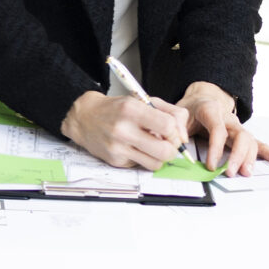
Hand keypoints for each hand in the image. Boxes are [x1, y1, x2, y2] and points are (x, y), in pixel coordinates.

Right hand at [62, 90, 189, 170]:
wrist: (85, 117)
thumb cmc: (117, 109)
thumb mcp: (144, 101)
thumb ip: (171, 113)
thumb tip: (184, 136)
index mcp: (132, 109)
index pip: (168, 126)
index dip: (175, 132)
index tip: (171, 132)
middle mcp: (124, 129)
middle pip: (165, 151)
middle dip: (172, 149)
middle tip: (166, 143)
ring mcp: (118, 147)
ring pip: (156, 164)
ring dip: (159, 157)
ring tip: (153, 147)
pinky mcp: (115, 161)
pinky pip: (141, 166)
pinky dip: (143, 159)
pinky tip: (136, 148)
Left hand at [177, 82, 268, 174]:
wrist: (202, 98)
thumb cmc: (191, 109)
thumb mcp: (178, 112)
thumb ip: (177, 125)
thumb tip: (180, 141)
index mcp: (212, 110)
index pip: (218, 130)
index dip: (216, 149)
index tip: (211, 165)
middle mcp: (229, 118)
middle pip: (240, 136)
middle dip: (237, 155)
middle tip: (231, 172)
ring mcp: (238, 127)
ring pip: (251, 141)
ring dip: (250, 158)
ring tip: (246, 172)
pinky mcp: (243, 135)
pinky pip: (259, 144)